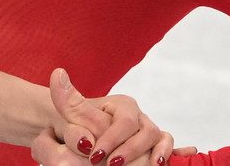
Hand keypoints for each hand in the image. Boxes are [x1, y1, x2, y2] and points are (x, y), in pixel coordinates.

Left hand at [29, 69, 195, 165]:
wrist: (81, 138)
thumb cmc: (77, 125)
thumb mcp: (70, 113)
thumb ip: (68, 100)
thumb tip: (59, 73)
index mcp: (122, 105)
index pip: (125, 122)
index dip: (112, 139)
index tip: (93, 154)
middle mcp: (138, 117)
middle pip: (147, 132)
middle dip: (131, 150)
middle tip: (110, 165)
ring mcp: (147, 132)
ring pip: (160, 138)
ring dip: (156, 153)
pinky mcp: (153, 146)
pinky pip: (167, 147)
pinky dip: (170, 153)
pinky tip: (164, 162)